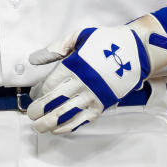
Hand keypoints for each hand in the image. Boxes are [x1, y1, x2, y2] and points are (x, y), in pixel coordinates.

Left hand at [26, 25, 147, 133]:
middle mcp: (82, 84)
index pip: (50, 85)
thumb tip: (34, 59)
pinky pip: (82, 120)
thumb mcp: (78, 36)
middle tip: (31, 115)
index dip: (38, 93)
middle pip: (54, 102)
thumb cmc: (105, 42)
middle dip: (39, 111)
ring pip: (66, 115)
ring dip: (50, 123)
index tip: (33, 95)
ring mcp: (92, 97)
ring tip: (39, 127)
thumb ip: (55, 48)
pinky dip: (68, 127)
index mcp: (74, 66)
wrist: (135, 52)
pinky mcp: (102, 106)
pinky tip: (57, 129)